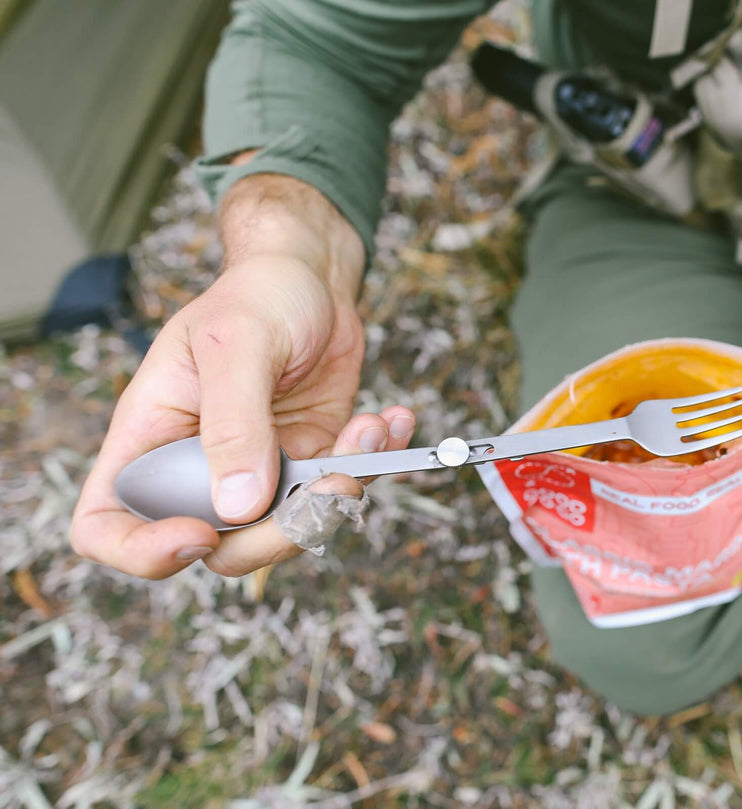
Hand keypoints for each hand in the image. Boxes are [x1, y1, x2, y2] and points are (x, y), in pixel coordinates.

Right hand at [70, 255, 414, 577]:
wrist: (315, 278)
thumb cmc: (257, 295)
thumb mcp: (235, 345)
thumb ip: (234, 425)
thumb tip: (237, 507)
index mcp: (150, 440)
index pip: (107, 525)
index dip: (142, 551)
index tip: (199, 533)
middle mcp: (198, 468)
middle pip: (219, 547)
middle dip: (281, 531)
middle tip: (331, 484)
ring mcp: (259, 472)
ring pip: (288, 530)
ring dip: (340, 493)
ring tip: (369, 429)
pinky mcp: (309, 464)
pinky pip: (339, 493)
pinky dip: (373, 465)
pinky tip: (390, 421)